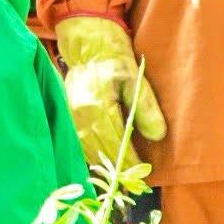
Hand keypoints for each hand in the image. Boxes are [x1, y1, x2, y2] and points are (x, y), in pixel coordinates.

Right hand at [57, 15, 165, 171]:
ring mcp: (70, 117)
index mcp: (96, 106)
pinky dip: (92, 154)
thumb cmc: (113, 58)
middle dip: (117, 168)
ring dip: (104, 164)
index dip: (130, 161)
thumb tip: (157, 136)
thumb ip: (146, 108)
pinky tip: (104, 159)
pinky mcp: (67, 116)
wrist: (86, 43)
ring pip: (87, 151)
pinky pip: (79, 143)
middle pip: (100, 152)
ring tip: (120, 174)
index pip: (116, 143)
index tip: (143, 173)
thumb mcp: (135, 78)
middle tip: (134, 180)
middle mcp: (79, 116)